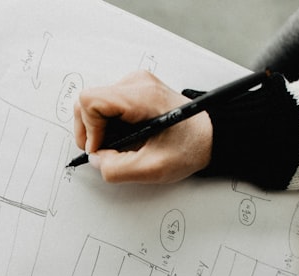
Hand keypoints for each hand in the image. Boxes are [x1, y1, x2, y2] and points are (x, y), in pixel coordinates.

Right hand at [73, 70, 212, 183]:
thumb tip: (95, 159)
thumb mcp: (154, 168)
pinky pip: (105, 105)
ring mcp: (134, 84)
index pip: (91, 101)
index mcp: (141, 97)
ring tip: (115, 146)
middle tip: (103, 151)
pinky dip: (105, 125)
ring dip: (97, 129)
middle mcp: (135, 83)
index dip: (88, 129)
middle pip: (87, 101)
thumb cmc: (190, 146)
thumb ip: (117, 169)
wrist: (210, 134)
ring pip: (93, 103)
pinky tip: (122, 137)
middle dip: (88, 130)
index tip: (100, 148)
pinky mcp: (133, 90)